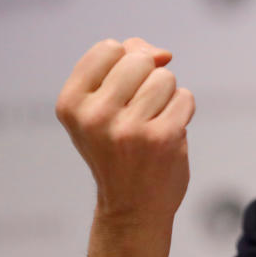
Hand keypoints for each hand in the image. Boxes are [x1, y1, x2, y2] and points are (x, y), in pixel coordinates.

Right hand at [55, 38, 194, 256]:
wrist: (132, 208)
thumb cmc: (119, 150)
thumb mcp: (102, 106)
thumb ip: (125, 65)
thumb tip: (164, 53)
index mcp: (70, 104)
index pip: (108, 48)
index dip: (126, 61)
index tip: (123, 90)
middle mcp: (94, 115)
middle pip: (140, 59)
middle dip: (149, 78)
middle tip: (140, 110)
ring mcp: (129, 128)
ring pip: (166, 78)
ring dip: (167, 97)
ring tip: (152, 124)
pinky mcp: (163, 138)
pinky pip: (185, 97)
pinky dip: (182, 111)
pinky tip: (168, 134)